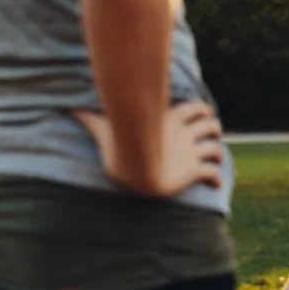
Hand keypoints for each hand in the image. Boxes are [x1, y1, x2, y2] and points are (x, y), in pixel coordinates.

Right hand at [73, 100, 223, 197]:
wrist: (138, 170)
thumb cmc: (120, 149)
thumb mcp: (106, 132)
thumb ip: (93, 120)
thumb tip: (70, 109)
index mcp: (168, 121)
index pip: (194, 107)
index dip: (201, 110)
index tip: (202, 114)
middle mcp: (183, 135)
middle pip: (210, 124)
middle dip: (213, 128)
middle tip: (212, 133)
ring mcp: (189, 153)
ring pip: (215, 147)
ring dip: (218, 151)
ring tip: (216, 156)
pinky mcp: (192, 171)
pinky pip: (212, 173)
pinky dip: (217, 177)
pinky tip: (216, 182)